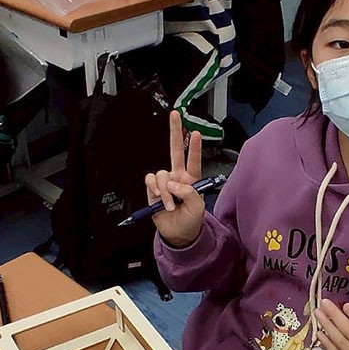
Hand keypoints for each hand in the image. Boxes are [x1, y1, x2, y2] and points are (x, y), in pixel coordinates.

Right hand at [145, 110, 204, 247]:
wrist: (178, 234)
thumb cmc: (191, 220)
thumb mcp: (198, 208)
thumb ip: (189, 192)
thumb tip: (173, 184)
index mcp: (192, 179)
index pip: (194, 160)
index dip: (194, 147)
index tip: (195, 132)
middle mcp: (178, 177)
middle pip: (175, 150)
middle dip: (175, 132)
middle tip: (175, 115)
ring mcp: (165, 182)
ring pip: (161, 174)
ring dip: (165, 191)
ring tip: (170, 204)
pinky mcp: (153, 189)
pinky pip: (151, 180)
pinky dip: (155, 188)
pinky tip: (159, 198)